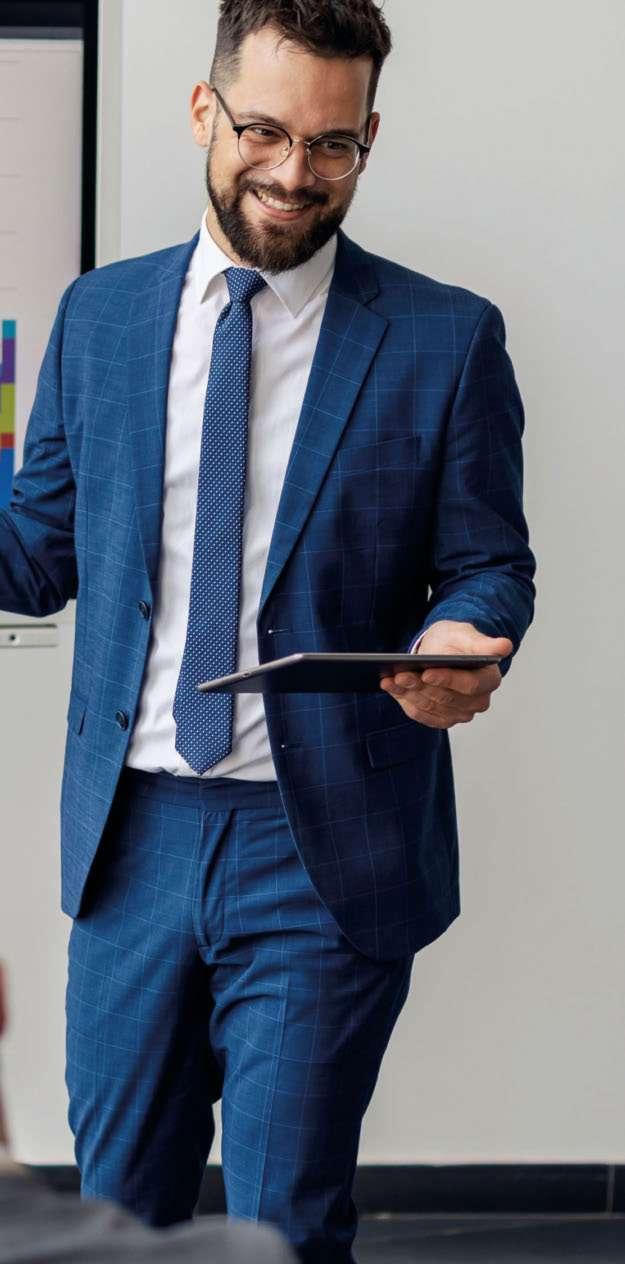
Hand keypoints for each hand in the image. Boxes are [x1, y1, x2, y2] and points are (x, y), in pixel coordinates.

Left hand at [380, 621, 512, 728]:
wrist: (443, 650)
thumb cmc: (456, 640)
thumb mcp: (466, 635)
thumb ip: (483, 644)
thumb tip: (505, 646)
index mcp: (489, 680)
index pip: (469, 685)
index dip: (447, 680)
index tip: (426, 672)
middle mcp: (478, 701)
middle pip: (446, 699)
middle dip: (421, 686)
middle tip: (400, 675)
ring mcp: (461, 714)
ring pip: (431, 707)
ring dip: (409, 693)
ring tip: (391, 680)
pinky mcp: (442, 719)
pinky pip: (422, 714)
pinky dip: (405, 701)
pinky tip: (391, 688)